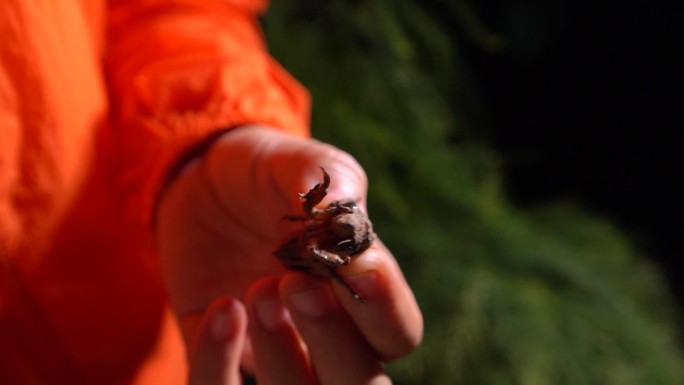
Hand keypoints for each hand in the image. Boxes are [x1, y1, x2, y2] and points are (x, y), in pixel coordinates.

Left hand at [155, 125, 422, 382]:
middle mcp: (326, 334)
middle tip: (298, 285)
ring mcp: (274, 351)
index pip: (398, 332)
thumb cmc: (264, 175)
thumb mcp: (293, 162)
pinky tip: (219, 307)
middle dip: (335, 344)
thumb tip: (343, 211)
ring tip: (257, 289)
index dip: (386, 310)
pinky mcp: (220, 357)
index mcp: (360, 291)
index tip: (363, 266)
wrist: (197, 186)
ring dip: (280, 353)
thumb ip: (326, 182)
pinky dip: (218, 360)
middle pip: (360, 384)